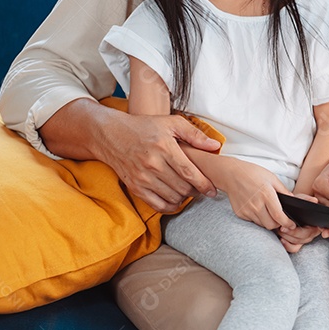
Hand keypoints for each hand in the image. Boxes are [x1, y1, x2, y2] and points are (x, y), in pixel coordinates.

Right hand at [100, 112, 219, 212]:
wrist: (112, 135)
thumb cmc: (145, 127)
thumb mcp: (171, 123)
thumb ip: (195, 135)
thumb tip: (216, 146)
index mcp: (164, 147)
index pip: (189, 172)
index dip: (204, 184)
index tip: (212, 190)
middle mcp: (152, 164)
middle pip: (182, 187)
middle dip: (196, 191)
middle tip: (201, 188)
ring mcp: (142, 177)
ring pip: (172, 197)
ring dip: (184, 198)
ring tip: (188, 191)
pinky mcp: (134, 187)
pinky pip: (157, 205)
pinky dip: (170, 206)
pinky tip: (175, 200)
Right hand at [219, 160, 297, 231]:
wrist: (231, 174)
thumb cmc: (253, 173)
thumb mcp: (272, 178)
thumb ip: (283, 190)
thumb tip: (293, 200)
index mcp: (266, 195)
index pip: (279, 216)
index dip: (287, 223)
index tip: (292, 225)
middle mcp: (256, 205)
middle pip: (271, 225)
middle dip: (278, 224)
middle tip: (280, 218)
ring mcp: (247, 210)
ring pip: (262, 224)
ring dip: (268, 221)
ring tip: (268, 212)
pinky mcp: (240, 213)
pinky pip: (253, 221)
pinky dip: (258, 218)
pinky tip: (258, 209)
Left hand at [278, 193, 328, 252]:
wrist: (287, 208)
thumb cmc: (296, 203)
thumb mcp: (301, 199)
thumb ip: (307, 199)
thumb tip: (314, 201)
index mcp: (318, 220)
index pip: (326, 227)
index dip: (327, 231)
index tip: (325, 233)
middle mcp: (313, 230)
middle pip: (308, 235)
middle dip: (295, 232)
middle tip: (284, 227)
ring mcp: (305, 237)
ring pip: (300, 242)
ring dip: (289, 237)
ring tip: (281, 229)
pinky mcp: (296, 242)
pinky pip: (294, 248)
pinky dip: (288, 245)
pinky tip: (282, 240)